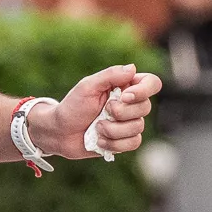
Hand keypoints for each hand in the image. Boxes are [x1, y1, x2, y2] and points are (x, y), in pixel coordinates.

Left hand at [42, 65, 162, 160]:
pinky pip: (133, 143)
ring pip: (138, 128)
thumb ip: (110, 76)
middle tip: (103, 112)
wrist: (60, 132)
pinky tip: (100, 140)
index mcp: (125, 86)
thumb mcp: (87, 87)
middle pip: (146, 107)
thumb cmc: (72, 106)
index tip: (123, 96)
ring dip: (113, 130)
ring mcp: (128, 123)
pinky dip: (114, 143)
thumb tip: (133, 68)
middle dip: (120, 113)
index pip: (152, 83)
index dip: (143, 91)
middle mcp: (130, 104)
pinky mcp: (124, 140)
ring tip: (97, 128)